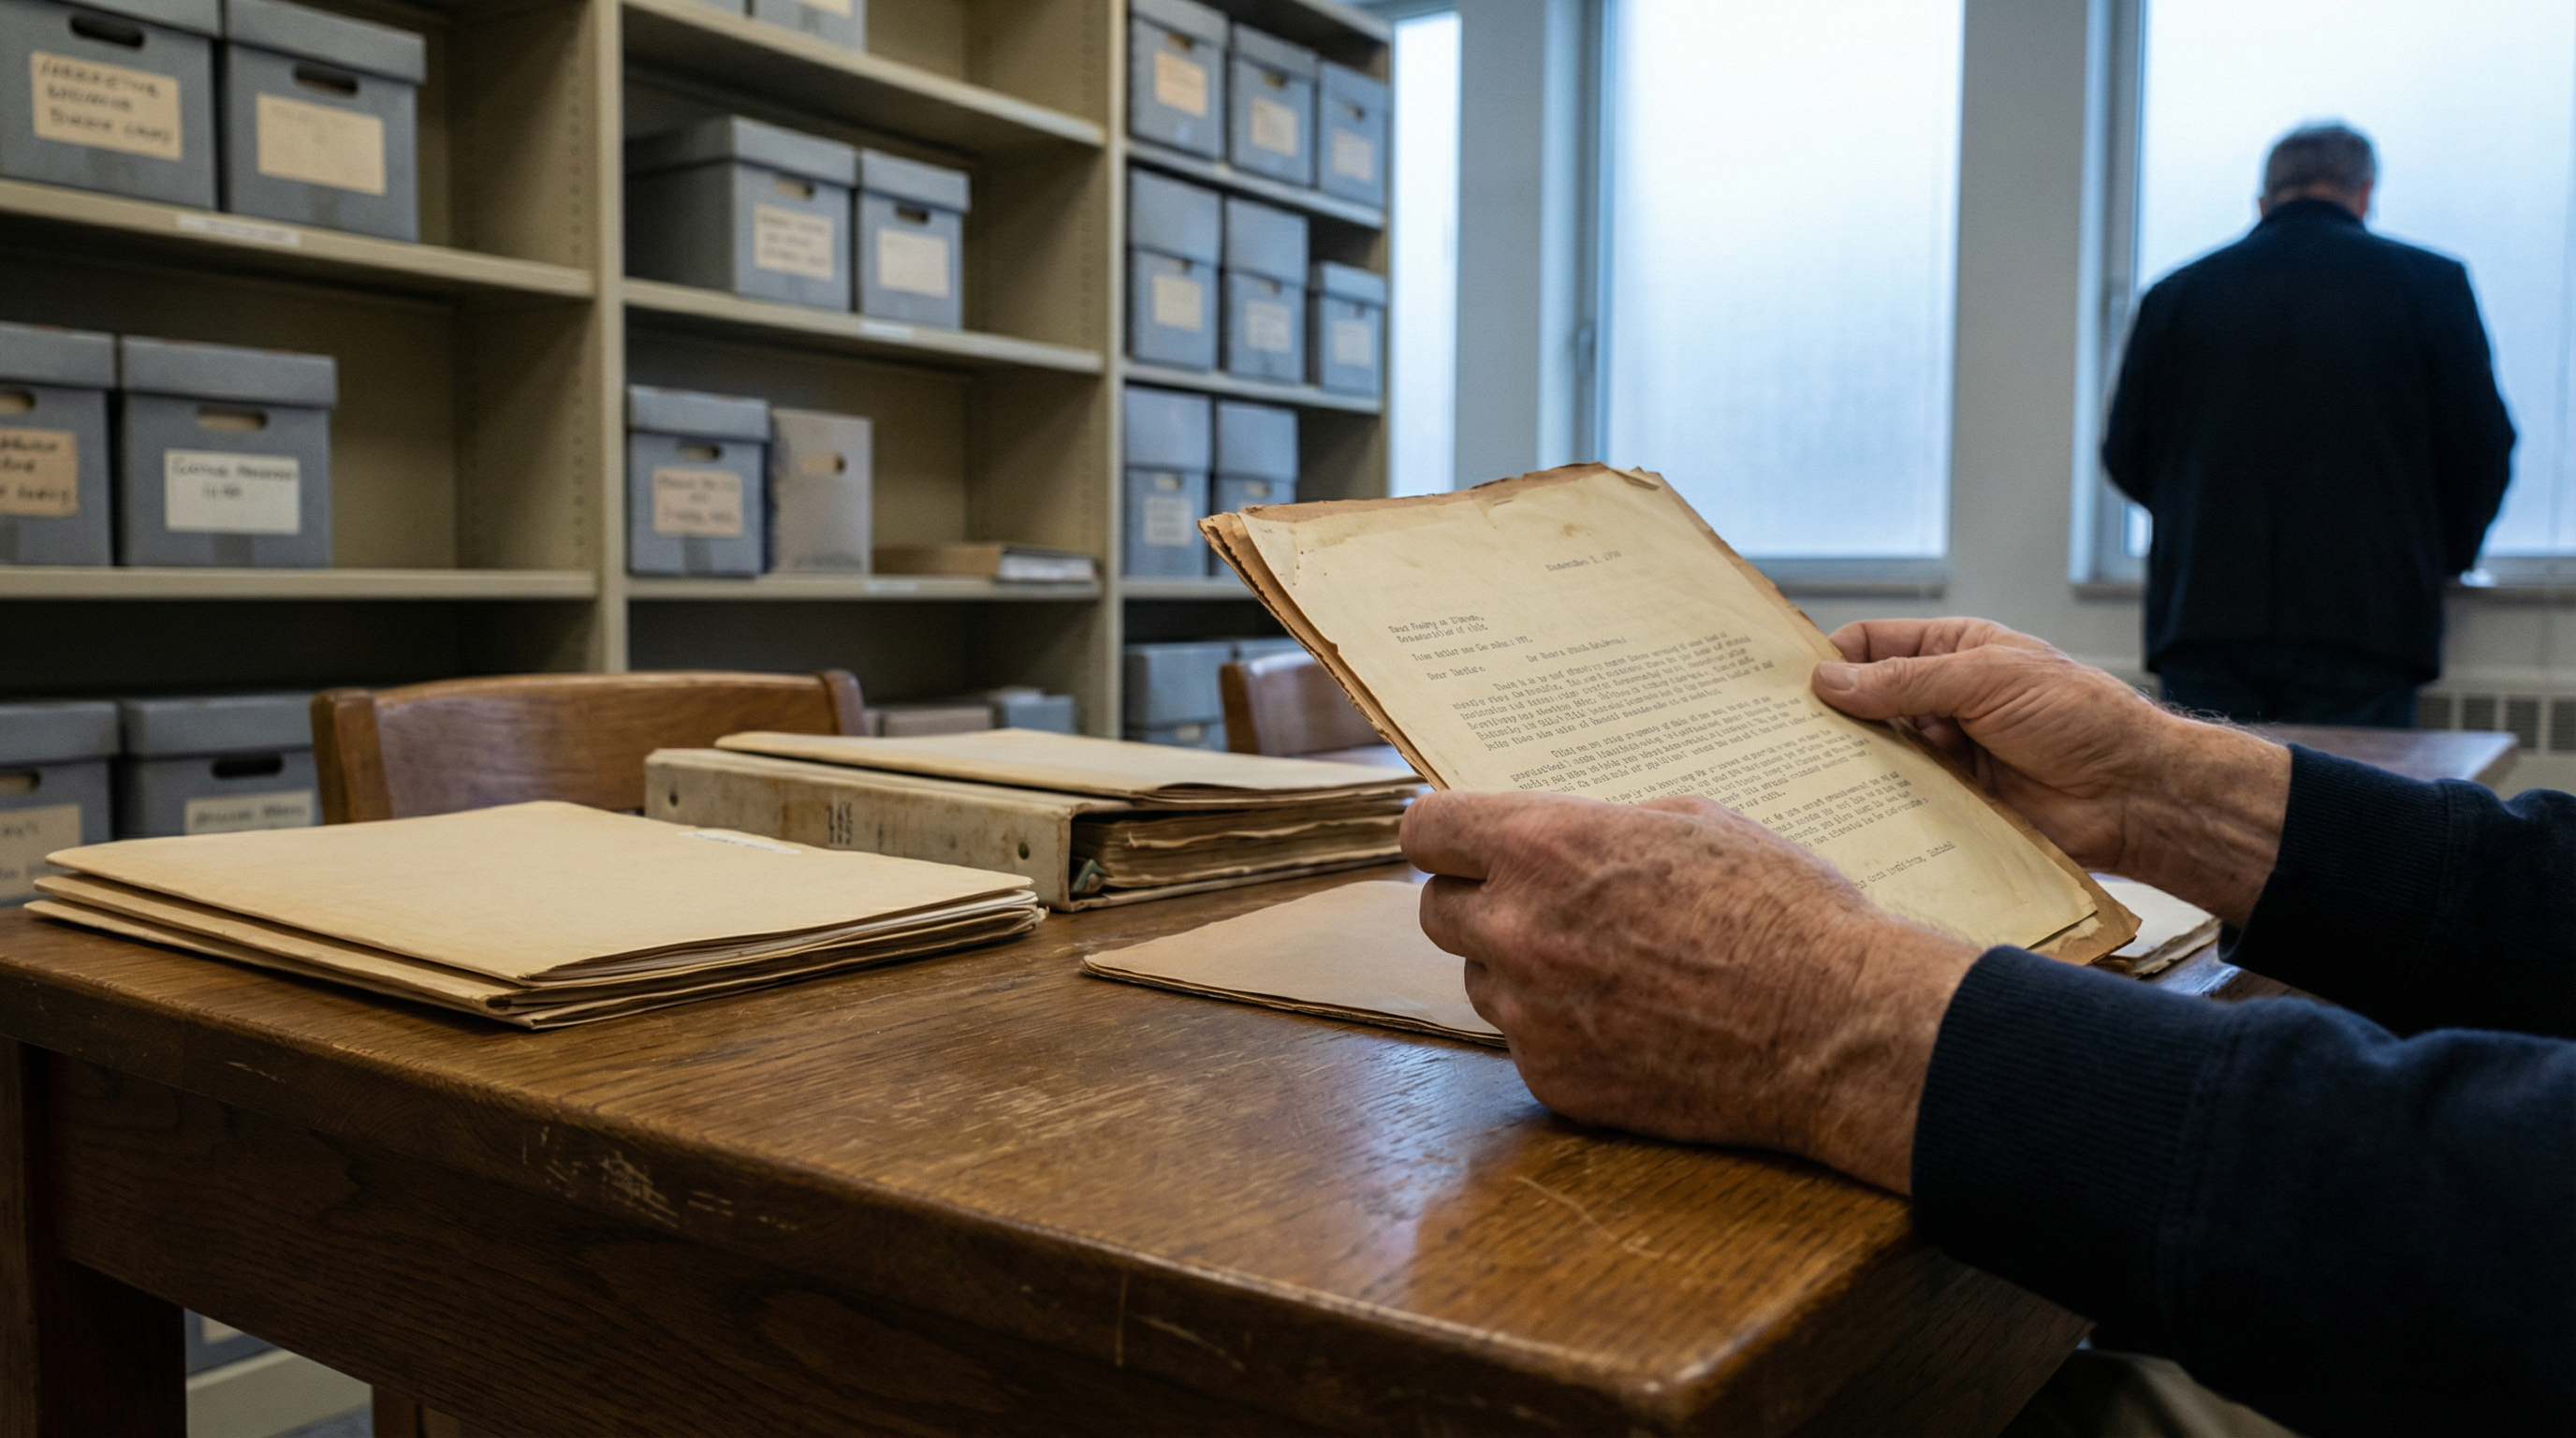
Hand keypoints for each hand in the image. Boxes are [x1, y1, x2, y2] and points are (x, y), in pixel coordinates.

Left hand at [1404, 789, 1979, 1193]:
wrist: (1836, 1028)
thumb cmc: (1783, 911)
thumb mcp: (1692, 823)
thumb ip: (1597, 829)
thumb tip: (1555, 841)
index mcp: (1544, 848)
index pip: (1426, 830)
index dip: (1446, 835)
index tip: (1460, 845)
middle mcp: (1518, 930)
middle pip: (1436, 911)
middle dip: (1479, 903)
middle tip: (1540, 908)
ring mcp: (1530, 1014)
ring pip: (1481, 982)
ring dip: (1519, 972)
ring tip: (1605, 969)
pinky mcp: (1554, 1080)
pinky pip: (1526, 1044)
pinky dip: (1560, 1032)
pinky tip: (1629, 1023)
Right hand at [1811, 618, 2287, 923]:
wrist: (2133, 795)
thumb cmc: (2079, 718)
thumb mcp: (1988, 679)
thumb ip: (1906, 680)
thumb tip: (1829, 679)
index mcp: (1953, 654)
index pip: (1871, 645)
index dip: (1829, 657)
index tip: (1786, 681)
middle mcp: (1943, 702)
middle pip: (1864, 703)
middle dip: (1828, 715)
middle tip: (1779, 733)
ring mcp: (1945, 755)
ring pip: (1877, 755)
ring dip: (1850, 763)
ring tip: (1803, 774)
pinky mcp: (1952, 805)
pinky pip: (1901, 802)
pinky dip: (1876, 805)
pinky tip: (1845, 811)